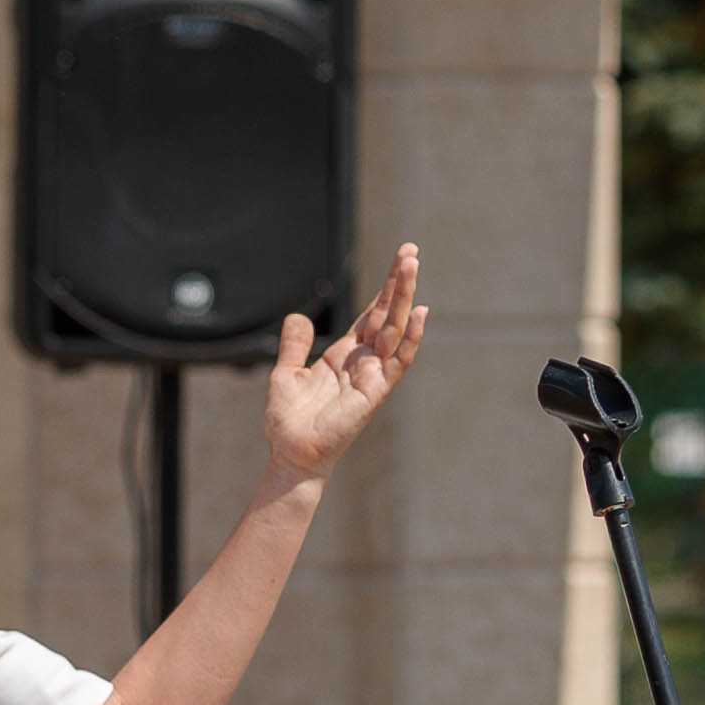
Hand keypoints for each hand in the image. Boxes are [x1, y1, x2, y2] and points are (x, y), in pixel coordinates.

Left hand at [260, 243, 427, 488]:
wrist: (291, 454)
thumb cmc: (289, 422)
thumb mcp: (286, 373)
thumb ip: (295, 344)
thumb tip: (298, 317)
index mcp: (344, 355)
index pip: (370, 314)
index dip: (384, 288)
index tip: (398, 260)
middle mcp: (363, 361)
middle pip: (386, 314)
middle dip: (399, 282)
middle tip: (411, 250)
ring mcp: (372, 375)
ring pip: (394, 329)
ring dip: (404, 298)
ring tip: (412, 266)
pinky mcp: (375, 392)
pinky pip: (398, 361)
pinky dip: (410, 338)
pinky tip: (419, 313)